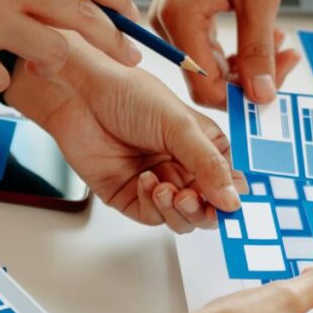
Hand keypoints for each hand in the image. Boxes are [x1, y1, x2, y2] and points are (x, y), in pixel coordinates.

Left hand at [6, 33, 244, 231]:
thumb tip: (233, 201)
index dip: (233, 199)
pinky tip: (145, 180)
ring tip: (168, 191)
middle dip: (204, 210)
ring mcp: (160, 184)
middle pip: (209, 208)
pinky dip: (153, 204)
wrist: (80, 94)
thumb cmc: (129, 94)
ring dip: (179, 210)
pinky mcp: (132, 196)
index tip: (231, 207)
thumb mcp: (180, 126)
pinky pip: (153, 217)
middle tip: (192, 199)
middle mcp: (186, 168)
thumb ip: (209, 165)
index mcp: (206, 148)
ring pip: (183, 219)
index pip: (231, 184)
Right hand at [149, 0, 299, 107]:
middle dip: (251, 78)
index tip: (274, 91)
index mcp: (179, 19)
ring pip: (212, 66)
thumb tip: (261, 95)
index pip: (204, 86)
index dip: (241, 98)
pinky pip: (210, 48)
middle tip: (286, 58)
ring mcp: (172, 20)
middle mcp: (166, 24)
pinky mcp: (183, 15)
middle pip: (208, 80)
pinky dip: (240, 48)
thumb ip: (258, 49)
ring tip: (281, 42)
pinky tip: (266, 36)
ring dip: (250, 62)